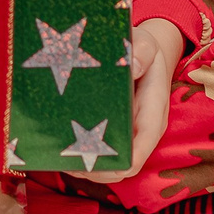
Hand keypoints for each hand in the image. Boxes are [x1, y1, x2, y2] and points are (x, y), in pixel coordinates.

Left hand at [68, 17, 185, 183]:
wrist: (144, 52)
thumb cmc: (144, 48)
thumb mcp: (145, 42)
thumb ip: (143, 50)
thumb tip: (131, 66)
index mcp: (154, 110)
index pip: (144, 144)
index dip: (124, 161)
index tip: (96, 163)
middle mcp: (143, 129)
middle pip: (125, 165)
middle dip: (98, 170)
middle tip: (68, 163)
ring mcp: (129, 133)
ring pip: (112, 164)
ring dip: (87, 168)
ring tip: (60, 161)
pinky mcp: (114, 131)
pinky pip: (103, 152)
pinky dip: (84, 158)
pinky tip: (62, 152)